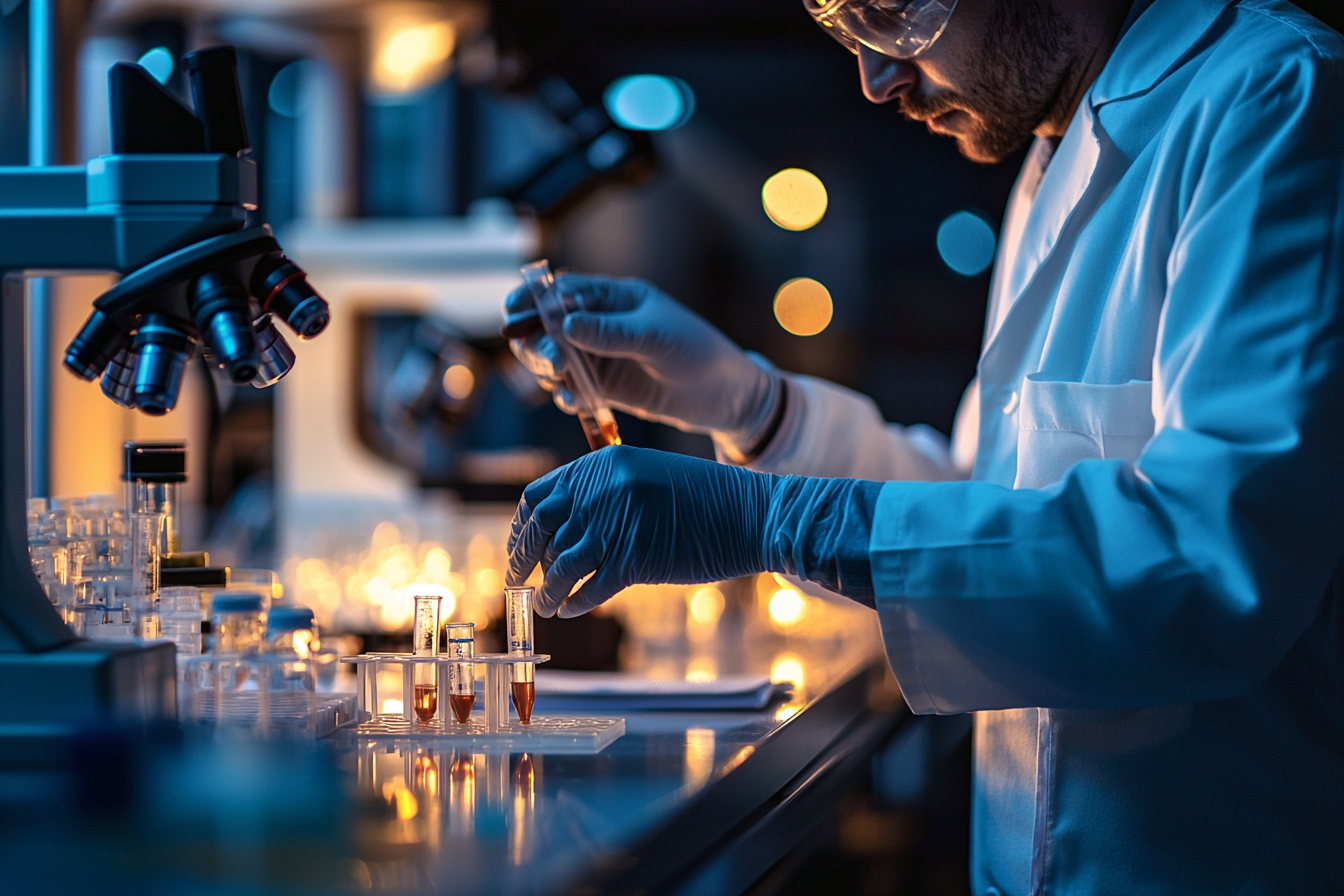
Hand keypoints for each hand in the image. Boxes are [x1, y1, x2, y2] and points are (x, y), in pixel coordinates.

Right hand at [502, 273, 780, 457]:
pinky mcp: (605, 388)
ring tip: (563, 381)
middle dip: (538, 342)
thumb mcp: (656, 338)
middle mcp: (600, 324)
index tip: (514, 310)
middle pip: (547, 328)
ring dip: (548, 370)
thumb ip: (610, 332)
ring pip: (554, 360)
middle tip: (552, 363)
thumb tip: (564, 324)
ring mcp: (600, 357)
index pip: (563, 291)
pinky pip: (572, 388)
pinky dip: (566, 395)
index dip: (534, 299)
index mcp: (614, 298)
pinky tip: (576, 401)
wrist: (724, 396)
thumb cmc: (698, 353)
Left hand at [506, 446, 777, 616]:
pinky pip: (588, 589)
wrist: (752, 513)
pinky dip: (574, 603)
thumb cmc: (704, 499)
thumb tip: (564, 531)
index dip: (521, 527)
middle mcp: (600, 492)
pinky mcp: (633, 561)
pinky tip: (571, 609)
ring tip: (544, 605)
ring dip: (546, 590)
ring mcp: (615, 526)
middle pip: (540, 531)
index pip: (538, 497)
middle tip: (515, 581)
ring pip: (560, 565)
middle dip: (521, 560)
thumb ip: (603, 494)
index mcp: (600, 466)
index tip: (519, 547)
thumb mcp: (644, 477)